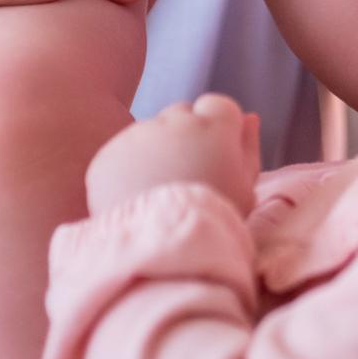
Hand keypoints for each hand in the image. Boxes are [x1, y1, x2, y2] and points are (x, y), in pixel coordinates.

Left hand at [86, 94, 260, 218]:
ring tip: (161, 192)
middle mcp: (172, 121)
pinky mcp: (108, 155)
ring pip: (150, 133)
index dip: (219, 131)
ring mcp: (136, 136)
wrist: (161, 253)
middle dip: (186, 136)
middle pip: (182, 113)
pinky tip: (139, 197)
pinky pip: (122, 154)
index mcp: (213, 126)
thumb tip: (249, 117)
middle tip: (187, 176)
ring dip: (156, 152)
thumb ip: (249, 148)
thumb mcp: (246, 190)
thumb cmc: (214, 223)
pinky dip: (129, 170)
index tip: (216, 156)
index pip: (218, 105)